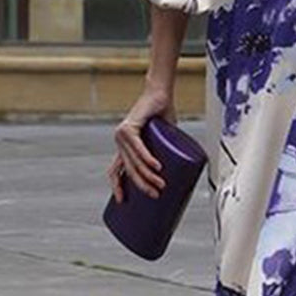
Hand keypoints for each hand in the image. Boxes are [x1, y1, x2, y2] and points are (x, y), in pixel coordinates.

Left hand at [108, 85, 176, 203]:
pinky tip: (156, 167)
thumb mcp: (163, 140)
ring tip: (160, 184)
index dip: (117, 187)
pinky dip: (147, 158)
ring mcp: (122, 135)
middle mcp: (120, 142)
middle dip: (142, 186)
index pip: (115, 170)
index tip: (122, 201)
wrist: (160, 93)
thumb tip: (181, 171)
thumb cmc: (162, 115)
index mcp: (125, 147)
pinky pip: (138, 147)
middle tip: (155, 195)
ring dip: (147, 175)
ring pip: (134, 161)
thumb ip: (166, 153)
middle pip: (127, 170)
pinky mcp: (129, 127)